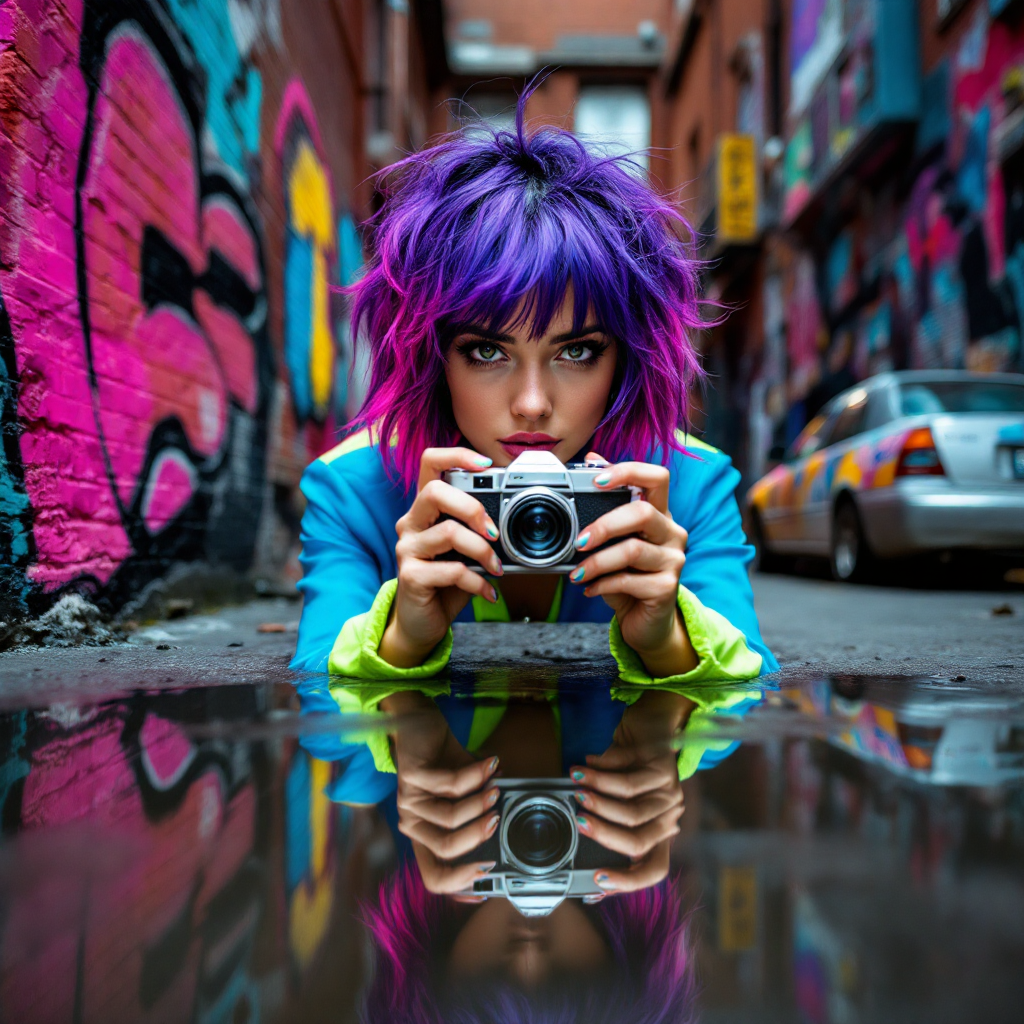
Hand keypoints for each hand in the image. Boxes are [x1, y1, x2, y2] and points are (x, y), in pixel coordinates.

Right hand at [379, 447, 503, 667]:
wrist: (421, 623)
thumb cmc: (447, 582)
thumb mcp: (466, 551)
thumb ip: (481, 531)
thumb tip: (518, 519)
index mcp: (425, 509)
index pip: (430, 464)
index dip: (457, 456)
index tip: (488, 464)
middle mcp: (411, 523)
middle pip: (434, 492)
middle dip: (472, 507)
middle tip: (494, 532)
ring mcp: (407, 548)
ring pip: (448, 532)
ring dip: (483, 551)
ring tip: (496, 567)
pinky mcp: (410, 576)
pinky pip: (452, 571)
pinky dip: (478, 582)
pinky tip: (488, 592)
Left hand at [384, 692, 502, 895]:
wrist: (420, 720)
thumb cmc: (445, 759)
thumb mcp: (466, 790)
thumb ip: (482, 807)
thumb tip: (512, 819)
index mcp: (424, 835)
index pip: (433, 876)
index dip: (459, 885)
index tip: (488, 878)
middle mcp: (412, 824)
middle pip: (444, 850)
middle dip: (477, 839)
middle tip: (499, 822)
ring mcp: (408, 801)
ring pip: (449, 817)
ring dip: (479, 804)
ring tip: (498, 790)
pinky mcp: (410, 776)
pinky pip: (450, 784)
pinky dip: (476, 775)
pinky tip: (492, 765)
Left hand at [568, 452, 696, 676]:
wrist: (647, 622)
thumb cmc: (628, 576)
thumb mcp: (615, 539)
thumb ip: (605, 503)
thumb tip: (591, 459)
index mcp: (660, 513)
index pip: (657, 477)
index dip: (628, 471)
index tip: (596, 479)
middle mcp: (672, 532)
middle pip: (644, 512)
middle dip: (605, 524)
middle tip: (579, 540)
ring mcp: (674, 560)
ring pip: (633, 550)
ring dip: (598, 561)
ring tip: (577, 572)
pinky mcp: (667, 588)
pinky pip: (629, 581)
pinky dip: (602, 584)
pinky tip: (589, 588)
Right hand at [569, 691, 692, 895]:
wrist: (652, 724)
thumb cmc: (630, 768)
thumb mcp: (622, 801)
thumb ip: (610, 828)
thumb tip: (585, 877)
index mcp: (661, 831)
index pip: (654, 869)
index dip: (629, 881)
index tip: (597, 880)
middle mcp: (669, 814)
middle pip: (639, 838)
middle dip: (604, 833)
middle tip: (578, 821)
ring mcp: (669, 788)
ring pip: (631, 804)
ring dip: (598, 795)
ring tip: (575, 786)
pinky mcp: (661, 761)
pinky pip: (625, 769)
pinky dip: (599, 767)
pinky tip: (584, 764)